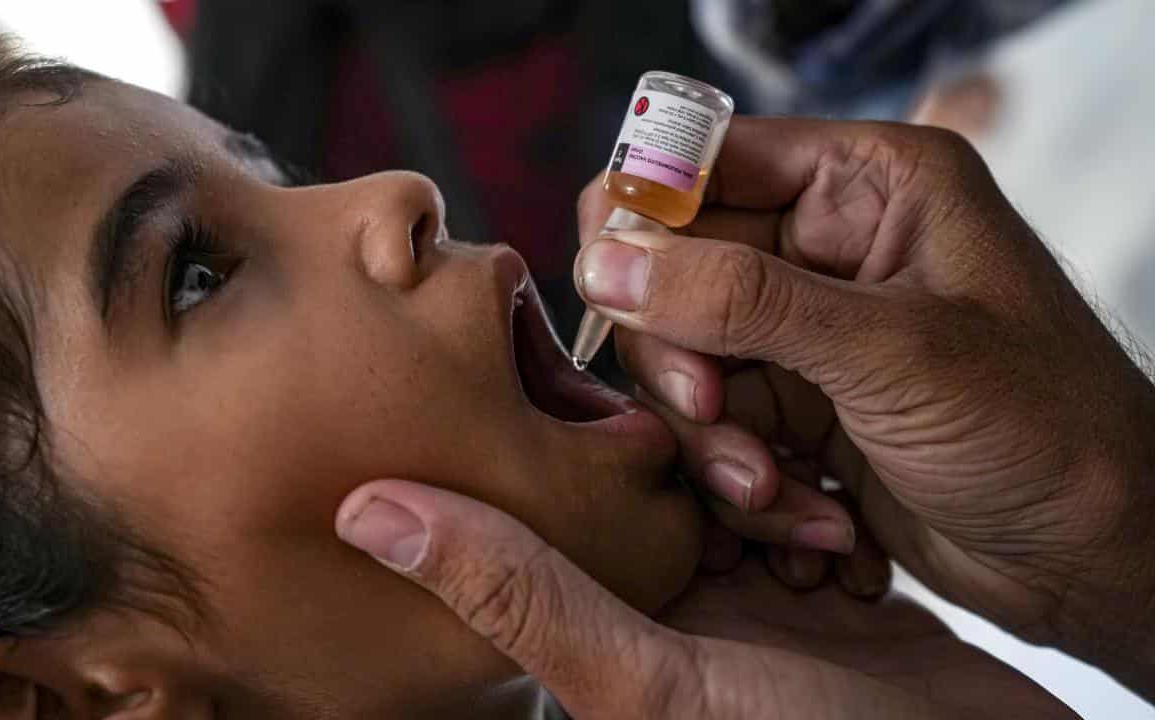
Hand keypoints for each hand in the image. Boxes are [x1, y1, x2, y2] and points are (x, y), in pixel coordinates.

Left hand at [335, 479, 1078, 718]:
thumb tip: (363, 509)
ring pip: (733, 483)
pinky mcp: (815, 590)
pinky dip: (821, 503)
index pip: (565, 505)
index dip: (584, 445)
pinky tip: (839, 517)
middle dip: (703, 459)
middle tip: (738, 456)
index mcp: (601, 625)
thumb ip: (516, 594)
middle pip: (657, 483)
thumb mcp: (645, 678)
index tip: (604, 377)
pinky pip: (801, 507)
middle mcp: (662, 608)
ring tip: (800, 501)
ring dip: (770, 478)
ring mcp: (744, 600)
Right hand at [575, 117, 1154, 692]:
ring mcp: (806, 336)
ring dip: (716, 443)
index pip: (702, 162)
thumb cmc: (1046, 430)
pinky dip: (745, 488)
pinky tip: (816, 525)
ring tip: (779, 494)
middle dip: (683, 360)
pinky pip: (715, 434)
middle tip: (711, 413)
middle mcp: (826, 249)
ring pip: (684, 366)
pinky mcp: (797, 412)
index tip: (617, 292)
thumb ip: (738, 299)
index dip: (645, 219)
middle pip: (672, 273)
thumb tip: (605, 262)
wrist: (1096, 560)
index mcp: (865, 186)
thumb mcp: (890, 351)